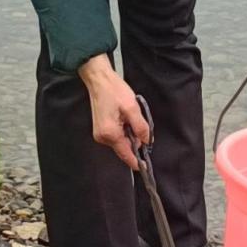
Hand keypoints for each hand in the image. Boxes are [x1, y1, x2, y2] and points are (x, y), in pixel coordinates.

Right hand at [79, 55, 152, 169]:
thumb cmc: (114, 90)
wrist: (99, 80)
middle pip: (124, 147)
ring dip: (129, 133)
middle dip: (135, 140)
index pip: (126, 154)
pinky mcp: (101, 130)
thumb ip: (141, 127)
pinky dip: (123, 130)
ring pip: (121, 141)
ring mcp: (100, 134)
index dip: (137, 161)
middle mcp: (103, 137)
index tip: (145, 167)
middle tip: (138, 121)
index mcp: (110, 134)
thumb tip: (147, 141)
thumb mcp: (132, 108)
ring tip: (129, 115)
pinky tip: (124, 117)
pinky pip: (116, 136)